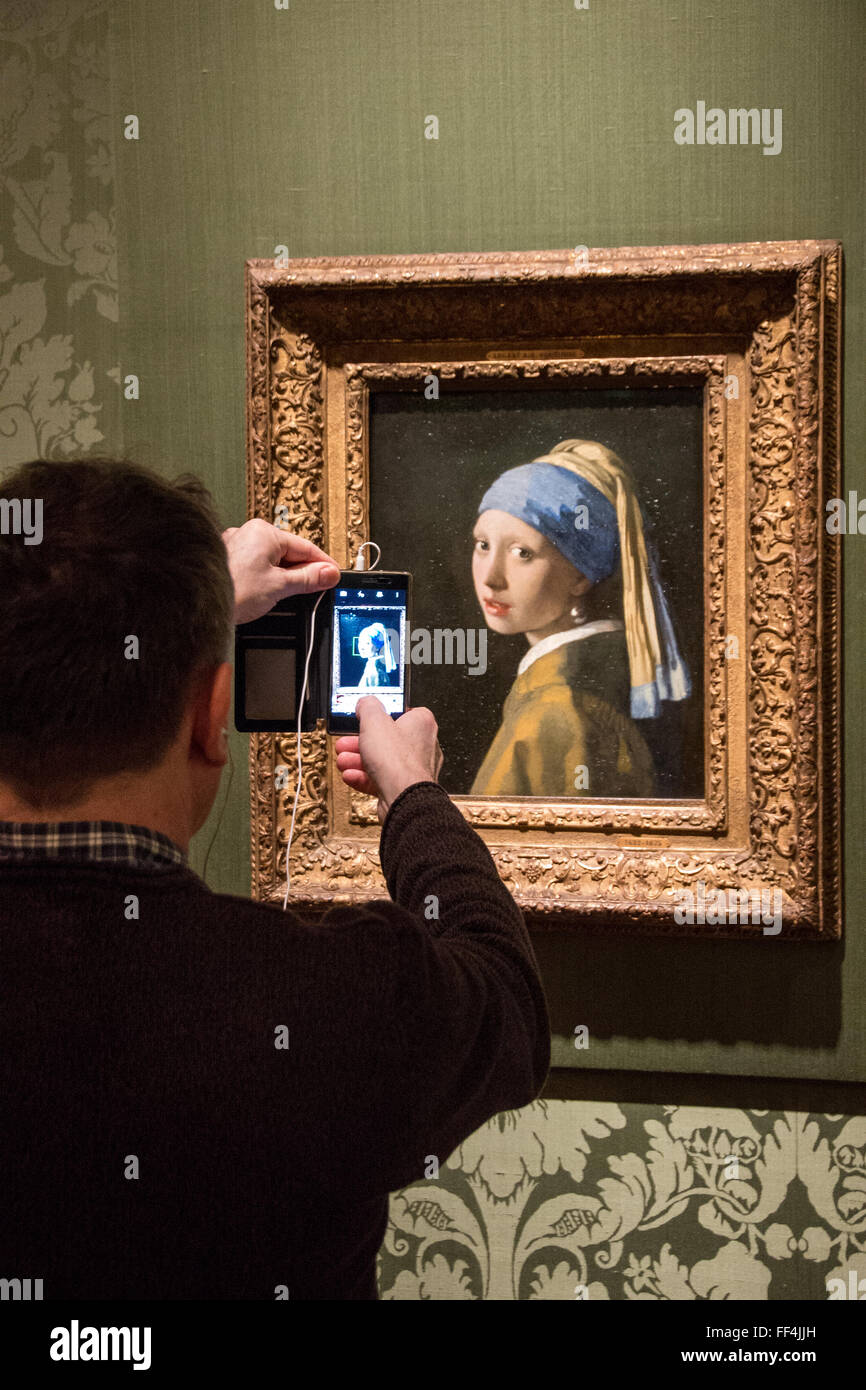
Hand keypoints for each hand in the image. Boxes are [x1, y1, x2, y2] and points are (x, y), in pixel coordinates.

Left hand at [223, 519, 340, 623]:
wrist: (199, 606)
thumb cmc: (233, 591)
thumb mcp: (280, 587)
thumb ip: (308, 579)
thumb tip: (328, 573)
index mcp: (264, 532)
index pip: (305, 547)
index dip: (323, 564)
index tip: (334, 575)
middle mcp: (247, 533)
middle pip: (287, 553)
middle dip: (301, 572)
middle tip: (316, 589)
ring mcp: (235, 546)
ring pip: (270, 561)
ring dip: (282, 578)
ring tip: (287, 595)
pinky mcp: (226, 561)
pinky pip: (254, 566)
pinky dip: (264, 579)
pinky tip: (265, 594)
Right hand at [334, 696, 442, 824]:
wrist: (403, 799)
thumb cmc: (397, 762)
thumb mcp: (374, 721)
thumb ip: (368, 707)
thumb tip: (365, 703)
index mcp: (421, 724)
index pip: (402, 712)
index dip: (380, 714)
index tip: (365, 716)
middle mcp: (422, 746)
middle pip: (387, 739)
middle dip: (361, 742)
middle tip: (346, 742)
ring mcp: (413, 770)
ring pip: (382, 761)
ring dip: (358, 760)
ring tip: (343, 760)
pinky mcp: (404, 789)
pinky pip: (381, 780)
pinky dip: (363, 777)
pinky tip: (350, 775)